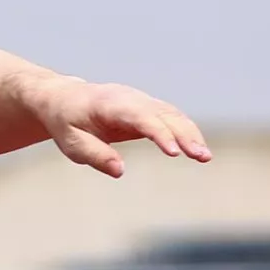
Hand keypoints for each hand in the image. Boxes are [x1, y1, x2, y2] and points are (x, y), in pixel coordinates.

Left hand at [27, 77, 212, 177]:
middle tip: (201, 157)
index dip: (159, 133)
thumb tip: (120, 171)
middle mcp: (131, 99)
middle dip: (184, 135)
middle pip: (164, 115)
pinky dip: (187, 132)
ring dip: (191, 135)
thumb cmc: (67, 122)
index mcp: (110, 104)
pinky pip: (173, 118)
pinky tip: (197, 150)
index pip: (141, 117)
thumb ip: (94, 155)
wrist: (64, 98)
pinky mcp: (149, 109)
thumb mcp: (71, 142)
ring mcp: (142, 101)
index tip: (174, 152)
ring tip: (204, 158)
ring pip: (174, 115)